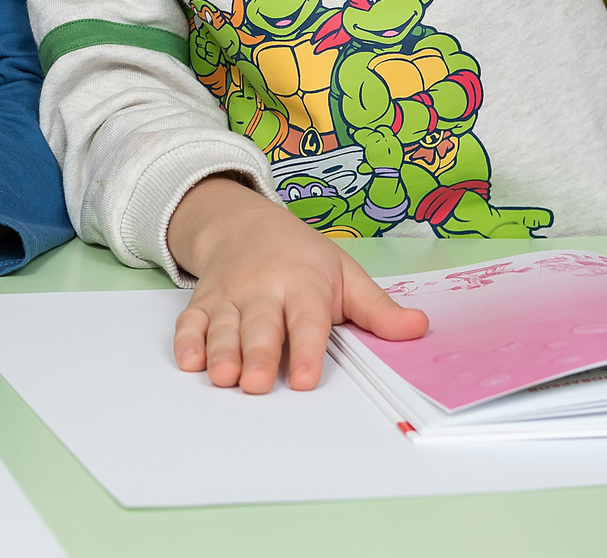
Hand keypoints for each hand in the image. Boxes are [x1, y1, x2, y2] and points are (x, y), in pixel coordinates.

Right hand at [164, 176, 425, 392]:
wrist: (243, 224)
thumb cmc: (302, 257)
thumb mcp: (344, 274)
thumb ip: (378, 309)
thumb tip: (418, 328)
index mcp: (303, 284)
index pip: (307, 319)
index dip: (308, 349)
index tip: (308, 379)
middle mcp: (263, 290)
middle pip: (260, 325)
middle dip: (258, 355)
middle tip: (257, 383)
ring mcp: (229, 296)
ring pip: (224, 326)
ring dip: (221, 351)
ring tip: (223, 377)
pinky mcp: (203, 302)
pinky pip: (191, 320)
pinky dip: (187, 340)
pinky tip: (189, 361)